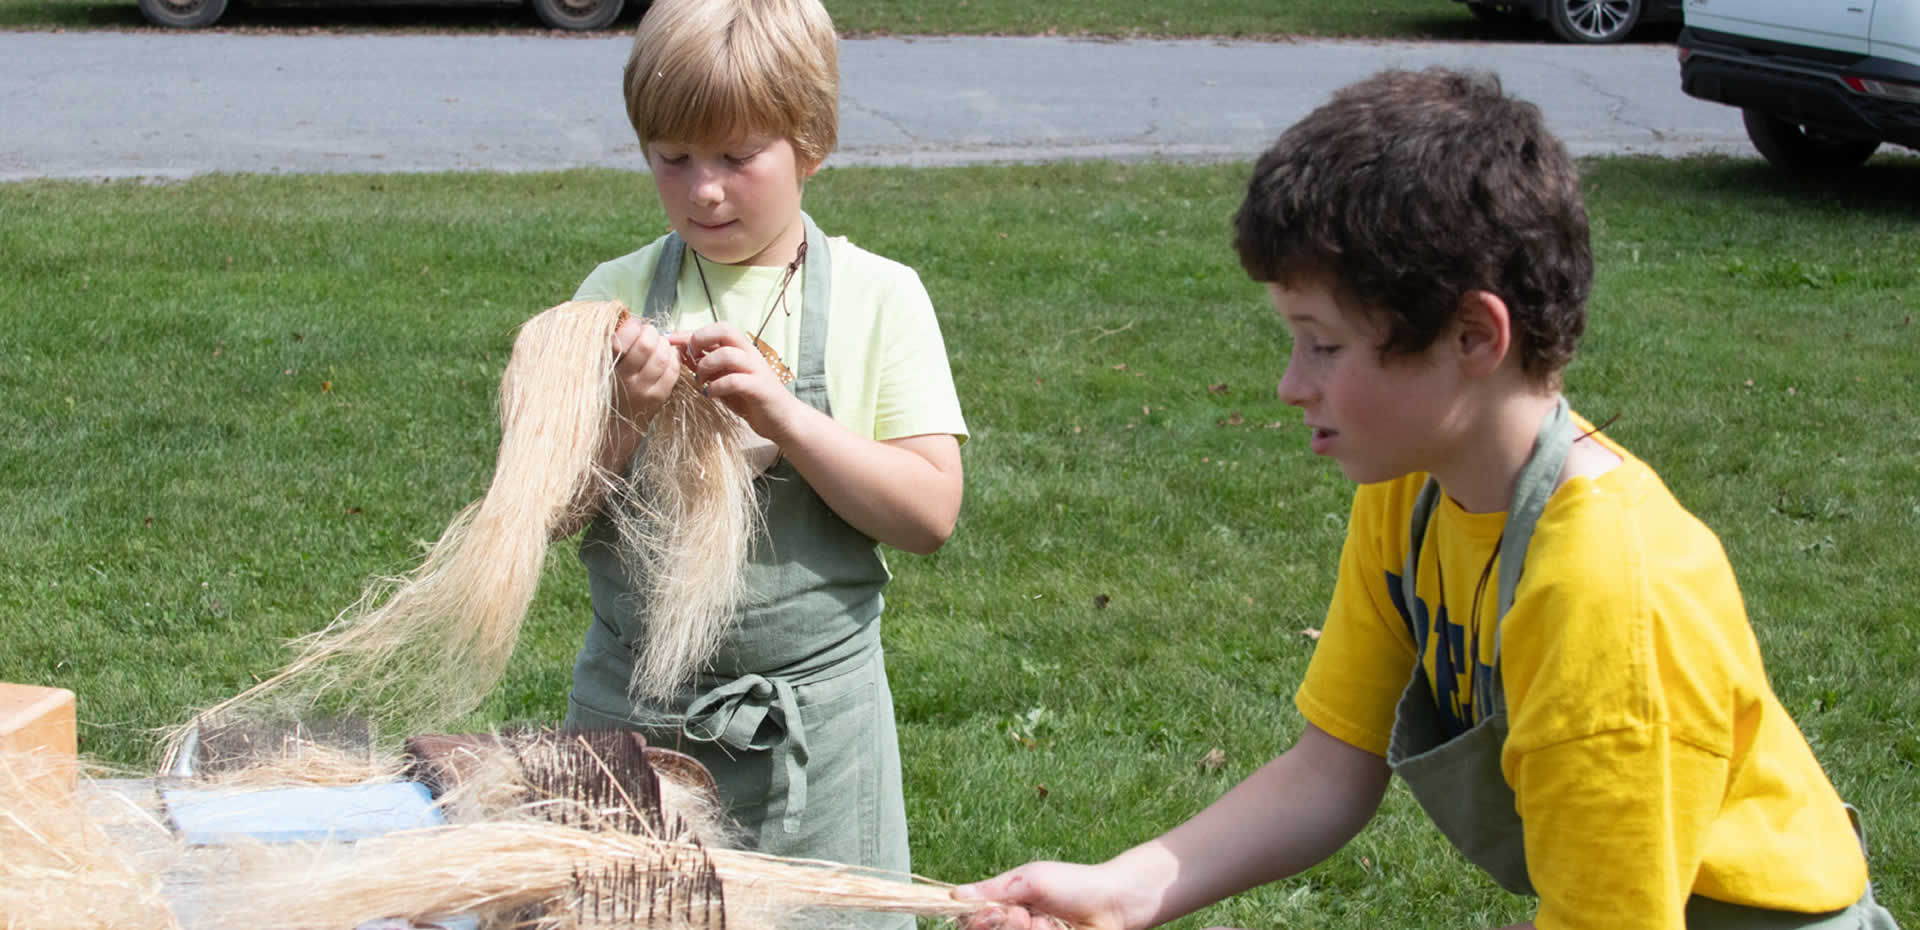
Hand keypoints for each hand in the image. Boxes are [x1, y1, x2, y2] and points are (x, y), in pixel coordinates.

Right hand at [610, 317, 681, 427]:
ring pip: (662, 357)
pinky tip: (666, 355)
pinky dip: (673, 357)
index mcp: (605, 368)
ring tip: (657, 344)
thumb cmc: (609, 382)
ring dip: (663, 344)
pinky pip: (672, 371)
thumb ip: (612, 341)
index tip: (633, 326)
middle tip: (647, 333)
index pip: (619, 342)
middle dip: (650, 333)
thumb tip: (632, 320)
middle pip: (645, 346)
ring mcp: (642, 390)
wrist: (615, 420)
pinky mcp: (658, 397)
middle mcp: (623, 380)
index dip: (631, 328)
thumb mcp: (602, 362)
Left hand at [669, 323, 798, 438]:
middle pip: (724, 330)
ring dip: (706, 367)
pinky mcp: (759, 388)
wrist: (781, 419)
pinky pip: (734, 380)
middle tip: (690, 358)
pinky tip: (710, 394)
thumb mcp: (724, 379)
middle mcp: (749, 354)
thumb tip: (681, 355)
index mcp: (740, 349)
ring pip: (727, 354)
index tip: (669, 340)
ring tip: (700, 381)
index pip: (715, 329)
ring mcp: (756, 370)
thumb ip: (707, 366)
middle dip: (700, 340)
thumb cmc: (750, 398)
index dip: (689, 332)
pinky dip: (716, 387)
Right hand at [952, 862, 1137, 929]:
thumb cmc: (1073, 884)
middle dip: (1006, 927)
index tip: (991, 914)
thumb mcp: (1030, 880)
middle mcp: (1016, 926)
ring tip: (1049, 923)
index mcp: (1007, 905)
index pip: (973, 921)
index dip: (977, 922)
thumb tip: (954, 894)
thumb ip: (993, 890)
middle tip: (1025, 916)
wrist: (1115, 903)